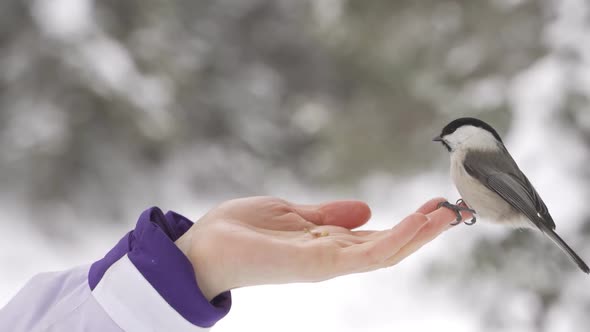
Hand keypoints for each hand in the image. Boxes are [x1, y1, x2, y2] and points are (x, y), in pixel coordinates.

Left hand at [175, 196, 467, 300]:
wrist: (203, 246)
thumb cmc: (241, 231)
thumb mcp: (292, 213)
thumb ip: (327, 215)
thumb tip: (365, 210)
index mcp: (328, 243)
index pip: (379, 236)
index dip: (409, 224)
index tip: (436, 203)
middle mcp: (333, 257)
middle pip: (389, 247)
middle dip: (424, 230)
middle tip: (454, 208)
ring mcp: (327, 263)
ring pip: (385, 253)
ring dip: (419, 235)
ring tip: (446, 213)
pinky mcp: (317, 264)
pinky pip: (364, 254)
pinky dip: (395, 240)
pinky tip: (418, 222)